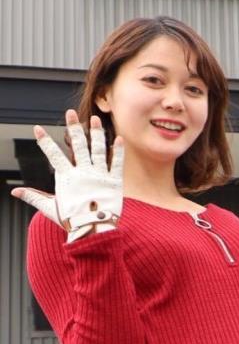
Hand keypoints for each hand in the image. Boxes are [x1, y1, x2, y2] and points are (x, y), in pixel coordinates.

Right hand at [10, 111, 123, 241]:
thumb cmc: (72, 220)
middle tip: (71, 113)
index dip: (44, 141)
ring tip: (95, 119)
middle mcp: (83, 173)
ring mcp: (99, 176)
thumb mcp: (50, 208)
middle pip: (77, 146)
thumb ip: (33, 197)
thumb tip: (15, 192)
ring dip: (96, 133)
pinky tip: (118, 138)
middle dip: (73, 128)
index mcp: (66, 178)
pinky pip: (117, 163)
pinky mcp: (115, 182)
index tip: (37, 128)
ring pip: (98, 150)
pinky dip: (117, 151)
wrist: (94, 230)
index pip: (53, 155)